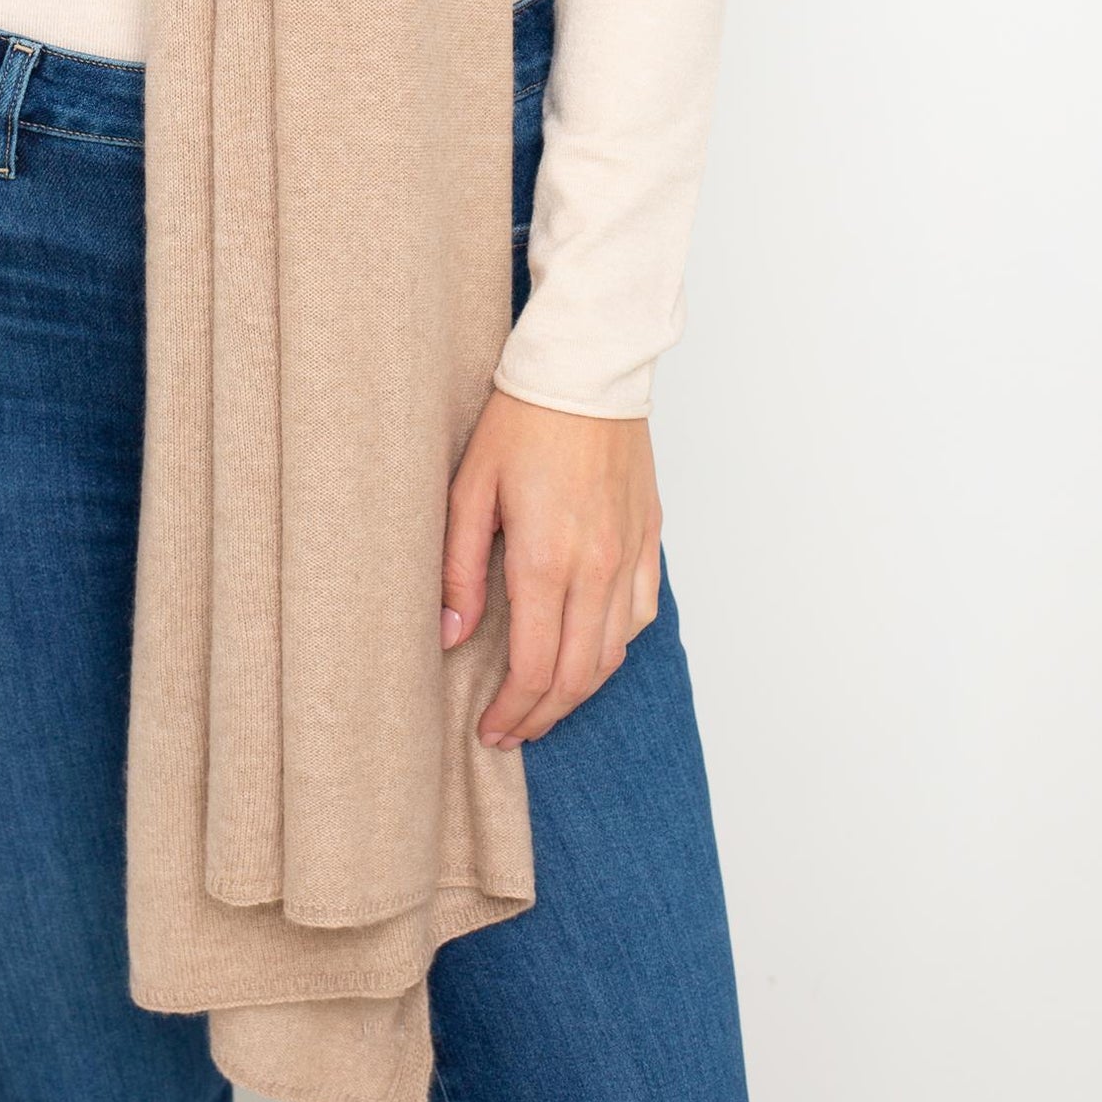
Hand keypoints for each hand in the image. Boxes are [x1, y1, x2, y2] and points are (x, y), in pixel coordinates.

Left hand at [442, 390, 661, 746]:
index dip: (512, 711)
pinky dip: (614, 648)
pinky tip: (589, 652)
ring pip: (613, 654)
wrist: (586, 369)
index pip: (534, 668)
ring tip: (544, 703)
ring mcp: (630, 555)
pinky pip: (641, 615)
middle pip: (576, 676)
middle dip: (542, 716)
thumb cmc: (520, 420)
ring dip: (578, 691)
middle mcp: (597, 567)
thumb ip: (459, 568)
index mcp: (547, 559)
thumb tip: (451, 636)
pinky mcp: (649, 538)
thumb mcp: (469, 489)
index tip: (490, 729)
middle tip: (512, 732)